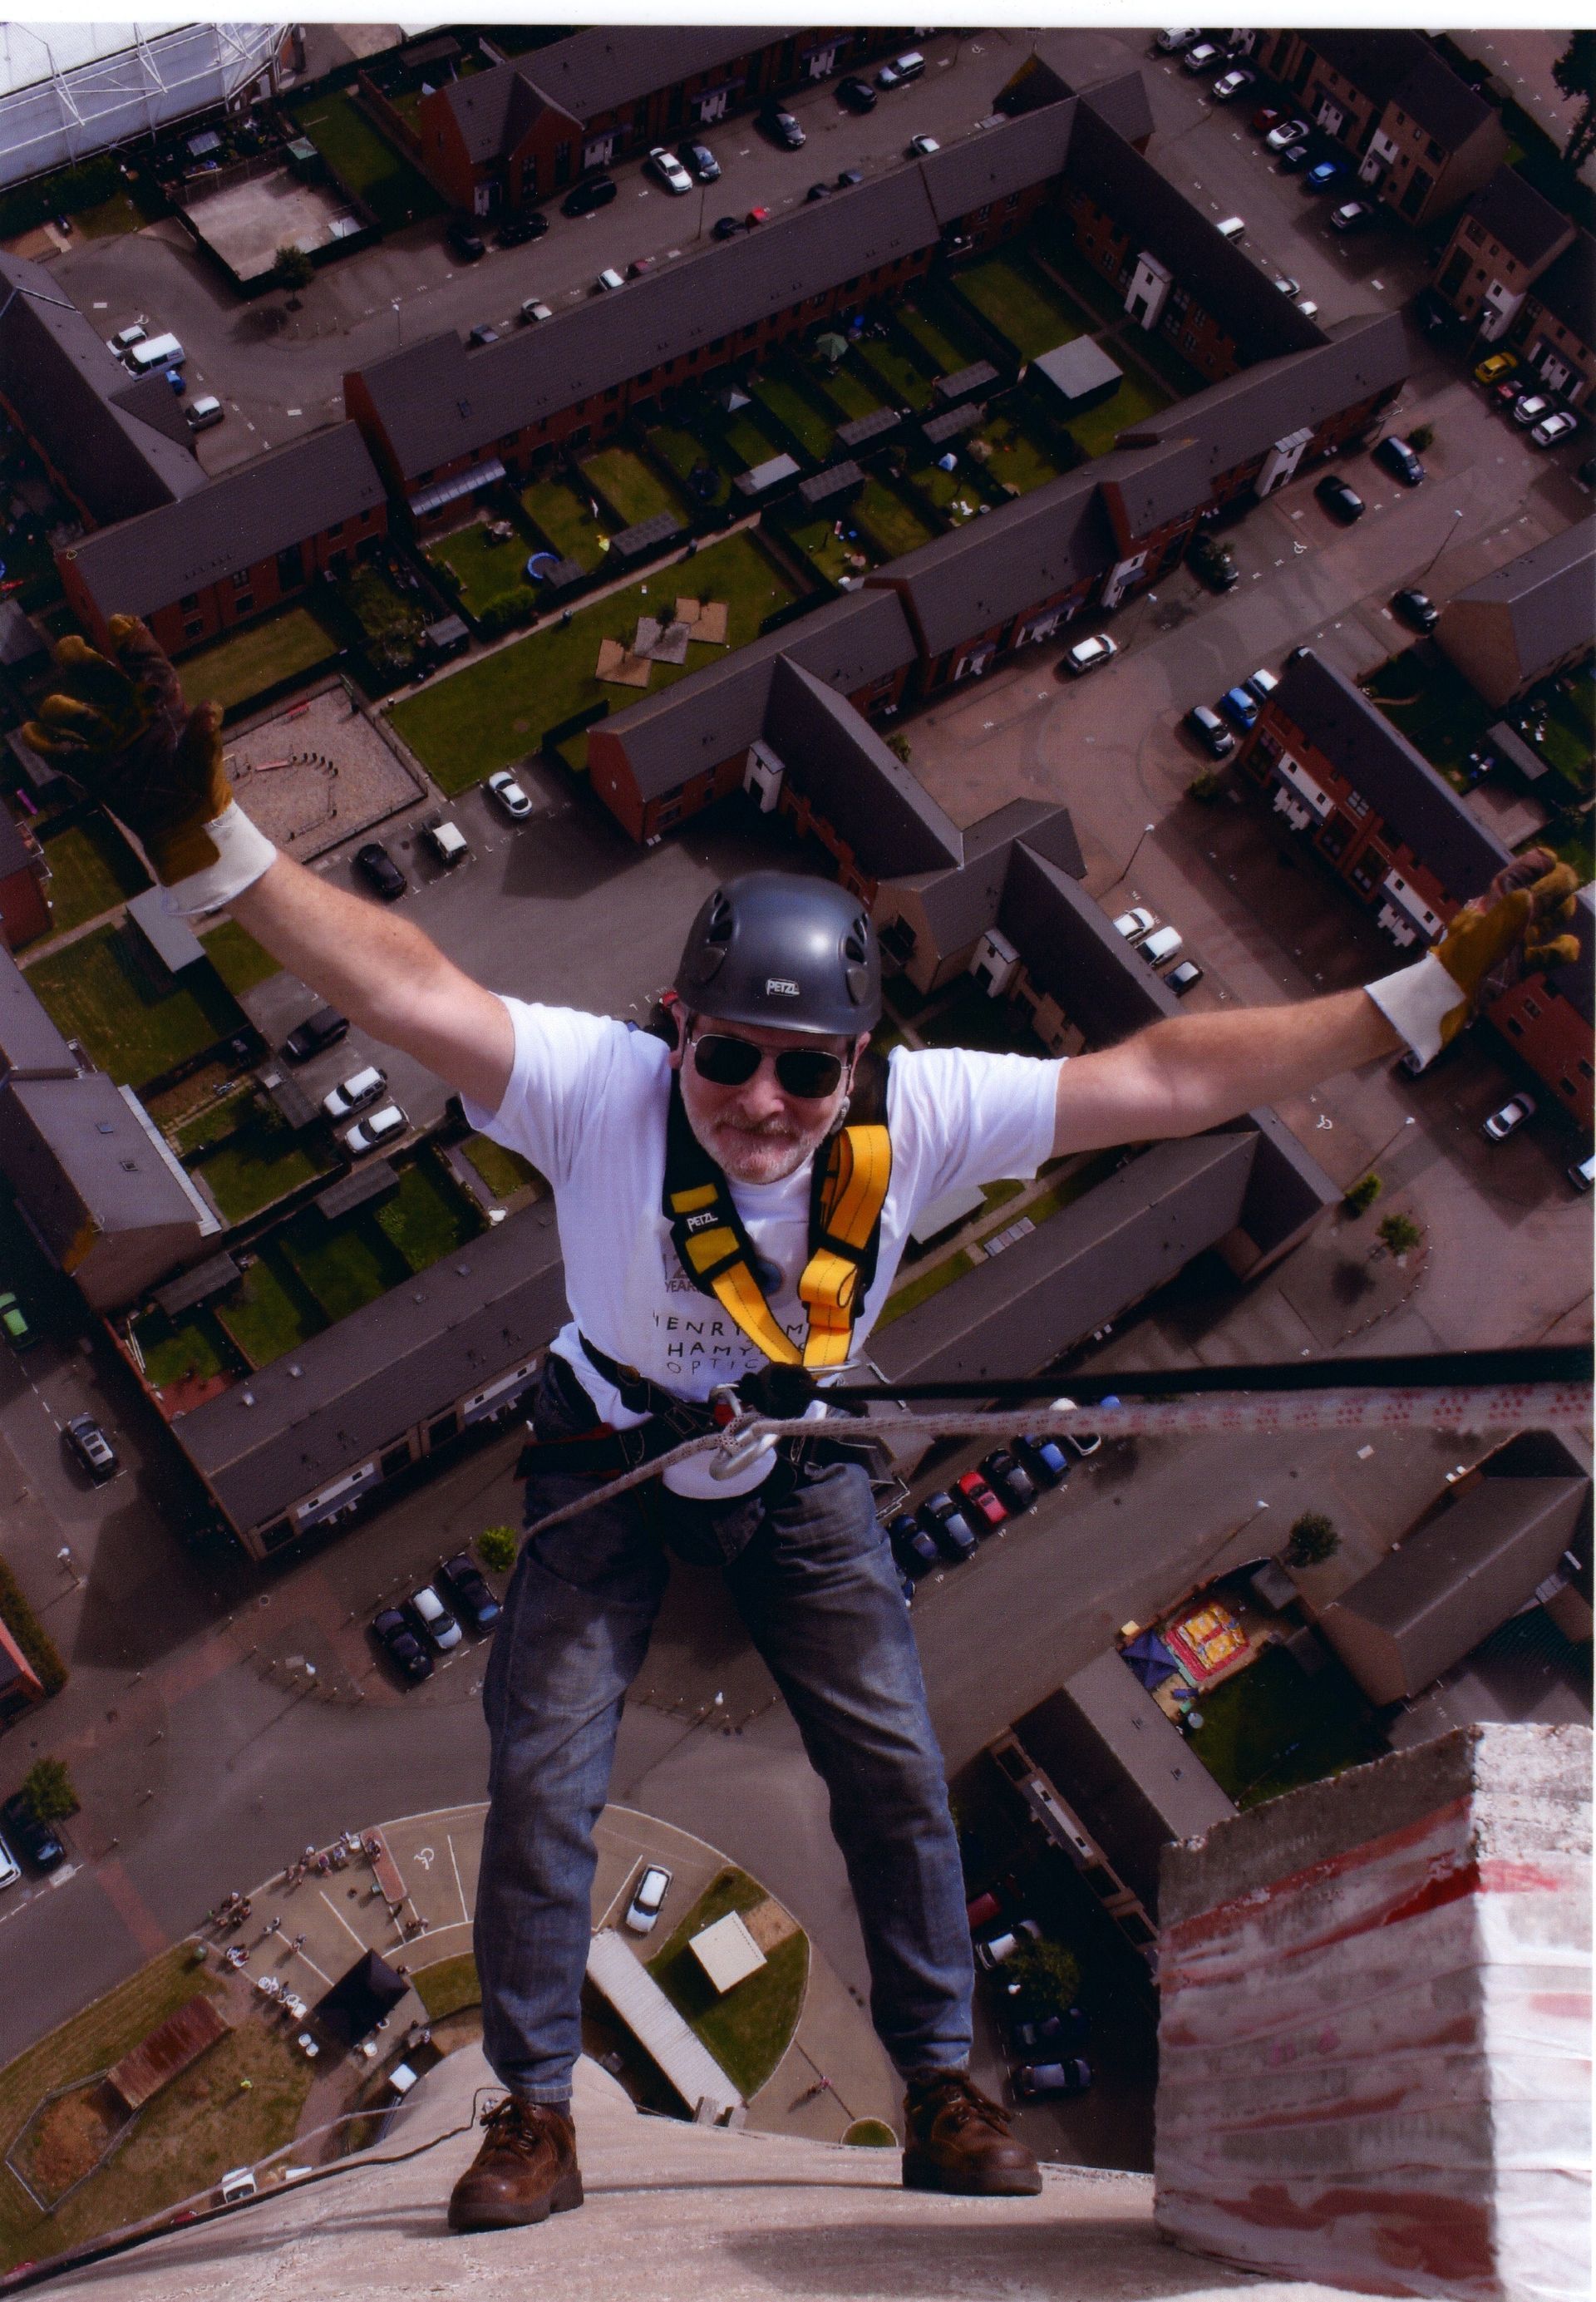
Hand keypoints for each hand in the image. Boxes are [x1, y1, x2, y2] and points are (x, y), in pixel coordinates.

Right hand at [25, 617, 230, 881]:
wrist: (184, 825)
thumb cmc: (200, 787)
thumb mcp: (204, 761)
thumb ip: (204, 735)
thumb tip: (212, 708)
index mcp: (160, 702)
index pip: (146, 663)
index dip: (133, 641)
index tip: (119, 623)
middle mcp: (128, 711)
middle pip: (99, 674)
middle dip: (82, 658)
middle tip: (71, 648)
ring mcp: (106, 737)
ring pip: (75, 711)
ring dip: (63, 707)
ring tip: (57, 708)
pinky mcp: (90, 766)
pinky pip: (62, 751)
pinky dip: (46, 743)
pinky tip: (36, 736)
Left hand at [1432, 849, 1580, 1044]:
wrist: (1445, 1003)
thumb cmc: (1462, 966)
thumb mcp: (1483, 937)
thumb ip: (1506, 916)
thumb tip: (1528, 894)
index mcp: (1488, 906)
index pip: (1513, 878)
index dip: (1532, 866)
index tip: (1552, 858)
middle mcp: (1501, 921)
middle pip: (1534, 896)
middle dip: (1553, 887)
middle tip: (1570, 881)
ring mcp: (1509, 944)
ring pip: (1541, 922)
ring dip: (1558, 914)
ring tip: (1568, 908)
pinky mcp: (1515, 967)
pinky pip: (1542, 955)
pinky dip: (1558, 951)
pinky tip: (1570, 947)